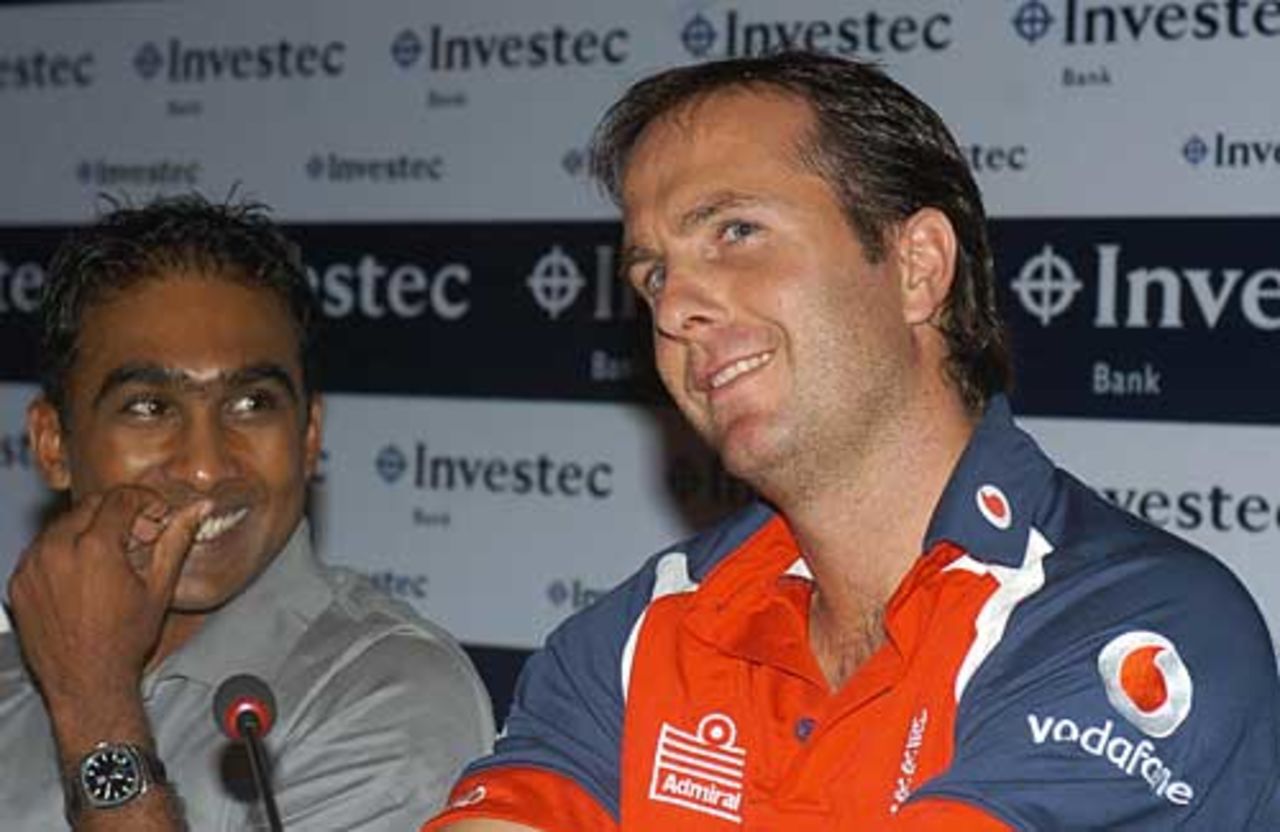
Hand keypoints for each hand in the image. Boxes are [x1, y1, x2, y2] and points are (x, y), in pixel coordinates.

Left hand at [7, 486, 210, 705]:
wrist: (86, 682)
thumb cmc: (125, 640)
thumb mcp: (159, 589)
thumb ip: (176, 540)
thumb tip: (200, 508)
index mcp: (95, 548)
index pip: (120, 498)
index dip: (145, 500)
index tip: (156, 513)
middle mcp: (57, 550)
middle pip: (90, 506)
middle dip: (118, 512)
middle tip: (139, 535)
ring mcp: (32, 566)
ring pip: (63, 525)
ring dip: (89, 529)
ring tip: (111, 555)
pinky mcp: (18, 582)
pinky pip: (41, 549)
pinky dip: (64, 550)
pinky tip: (84, 572)